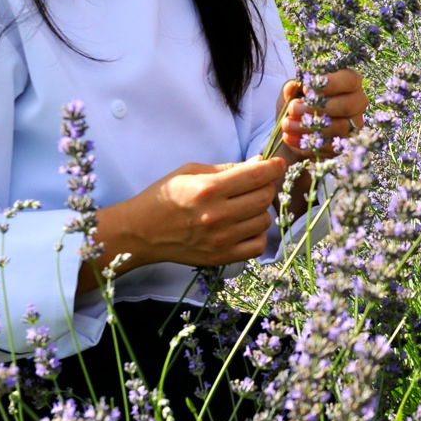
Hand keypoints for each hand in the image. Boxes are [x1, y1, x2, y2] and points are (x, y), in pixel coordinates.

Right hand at [78, 156, 286, 290]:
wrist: (142, 232)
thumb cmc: (164, 196)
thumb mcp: (191, 171)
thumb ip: (227, 168)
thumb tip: (259, 163)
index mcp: (209, 189)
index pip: (255, 176)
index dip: (273, 167)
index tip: (278, 163)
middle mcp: (217, 215)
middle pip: (264, 198)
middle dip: (267, 186)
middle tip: (258, 184)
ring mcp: (221, 239)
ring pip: (263, 221)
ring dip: (261, 210)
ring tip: (246, 205)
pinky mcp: (221, 257)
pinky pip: (257, 246)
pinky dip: (257, 234)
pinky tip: (245, 226)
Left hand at [278, 68, 367, 158]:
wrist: (293, 127)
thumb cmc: (298, 102)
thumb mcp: (292, 91)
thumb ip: (292, 87)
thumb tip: (292, 86)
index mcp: (349, 82)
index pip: (349, 80)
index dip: (329, 84)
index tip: (306, 89)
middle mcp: (357, 103)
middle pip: (348, 105)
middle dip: (318, 107)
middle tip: (293, 108)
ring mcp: (354, 125)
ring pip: (340, 127)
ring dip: (309, 125)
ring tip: (287, 124)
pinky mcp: (345, 144)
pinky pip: (331, 145)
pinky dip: (307, 142)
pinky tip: (289, 137)